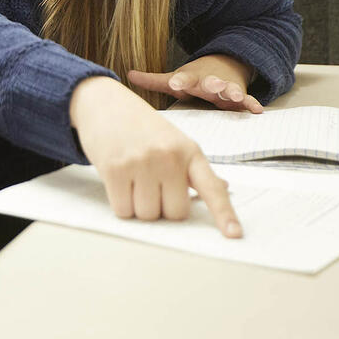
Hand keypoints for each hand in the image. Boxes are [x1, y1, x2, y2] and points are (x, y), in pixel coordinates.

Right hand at [70, 75, 242, 237]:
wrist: (104, 103)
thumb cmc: (141, 127)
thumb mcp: (174, 141)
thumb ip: (195, 169)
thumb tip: (223, 189)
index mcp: (189, 152)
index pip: (211, 188)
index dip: (224, 214)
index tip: (234, 235)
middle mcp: (169, 156)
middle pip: (174, 213)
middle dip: (161, 207)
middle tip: (151, 185)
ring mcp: (141, 162)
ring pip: (147, 215)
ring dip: (138, 207)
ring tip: (133, 180)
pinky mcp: (115, 169)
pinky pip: (123, 210)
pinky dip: (120, 204)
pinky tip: (119, 182)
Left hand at [128, 54, 260, 112]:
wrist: (224, 66)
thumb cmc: (195, 78)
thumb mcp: (176, 77)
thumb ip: (153, 80)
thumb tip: (127, 74)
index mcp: (192, 79)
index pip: (184, 80)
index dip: (180, 82)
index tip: (175, 84)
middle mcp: (209, 82)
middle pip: (209, 83)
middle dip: (211, 84)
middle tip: (213, 86)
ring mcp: (225, 88)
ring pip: (229, 90)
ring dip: (232, 91)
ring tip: (234, 94)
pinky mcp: (239, 96)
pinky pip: (247, 100)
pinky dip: (252, 103)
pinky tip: (257, 109)